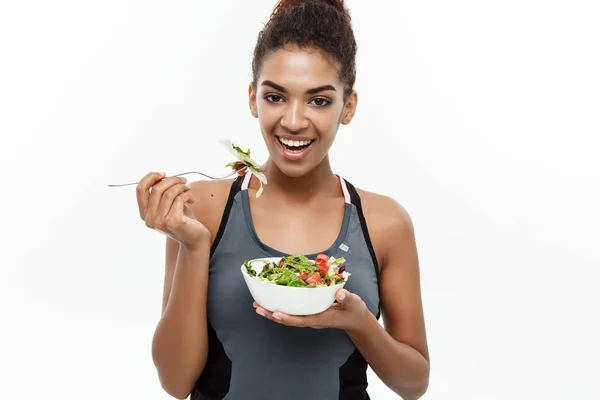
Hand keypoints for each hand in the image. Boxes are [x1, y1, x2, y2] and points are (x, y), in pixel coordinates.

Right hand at [136, 172, 209, 249]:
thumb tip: (160, 176)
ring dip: (181, 186)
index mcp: (144, 214)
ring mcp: (160, 222)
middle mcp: (149, 219)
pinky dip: (187, 195)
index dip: (150, 177)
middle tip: (183, 181)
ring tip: (188, 188)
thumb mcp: (169, 204)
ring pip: (169, 193)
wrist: (195, 238)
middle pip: (156, 189)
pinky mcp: (172, 222)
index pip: (140, 189)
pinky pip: (179, 199)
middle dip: (172, 180)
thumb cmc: (183, 218)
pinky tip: (192, 199)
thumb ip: (161, 193)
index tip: (164, 174)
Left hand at [253, 288, 367, 331]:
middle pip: (290, 320)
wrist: (356, 319)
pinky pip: (292, 313)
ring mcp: (310, 317)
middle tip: (258, 307)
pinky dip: (280, 308)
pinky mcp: (309, 313)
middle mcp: (312, 320)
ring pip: (288, 318)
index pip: (302, 320)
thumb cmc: (354, 311)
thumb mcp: (354, 303)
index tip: (275, 313)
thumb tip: (338, 293)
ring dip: (272, 313)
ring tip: (258, 306)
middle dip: (273, 315)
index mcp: (321, 318)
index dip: (288, 318)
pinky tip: (271, 303)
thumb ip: (347, 297)